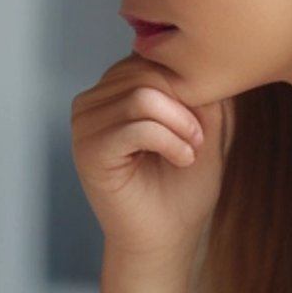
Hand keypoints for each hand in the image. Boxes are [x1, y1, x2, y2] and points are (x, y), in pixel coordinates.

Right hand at [72, 56, 228, 271]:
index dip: (187, 82)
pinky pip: (135, 125)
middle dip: (186, 103)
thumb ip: (200, 86)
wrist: (167, 238)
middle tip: (200, 138)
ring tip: (190, 150)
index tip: (207, 119)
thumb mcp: (205, 124)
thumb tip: (200, 54)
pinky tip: (182, 159)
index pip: (152, 56)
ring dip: (181, 125)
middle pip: (146, 71)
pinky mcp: (88, 151)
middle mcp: (93, 101)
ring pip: (142, 96)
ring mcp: (84, 125)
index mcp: (114, 88)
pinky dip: (170, 141)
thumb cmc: (184, 186)